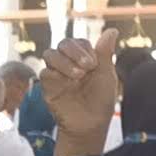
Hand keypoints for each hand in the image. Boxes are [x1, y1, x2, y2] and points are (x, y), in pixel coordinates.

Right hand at [42, 38, 118, 155]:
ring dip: (64, 62)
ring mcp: (56, 75)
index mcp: (82, 59)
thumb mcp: (106, 75)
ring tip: (78, 76)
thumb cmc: (100, 101)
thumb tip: (111, 30)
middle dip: (74, 51)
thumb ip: (104, 53)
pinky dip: (56, 75)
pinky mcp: (47, 87)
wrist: (90, 124)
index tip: (95, 63)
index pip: (78, 42)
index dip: (85, 48)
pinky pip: (44, 73)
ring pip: (50, 55)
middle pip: (63, 44)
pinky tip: (68, 84)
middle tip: (87, 66)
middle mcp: (68, 64)